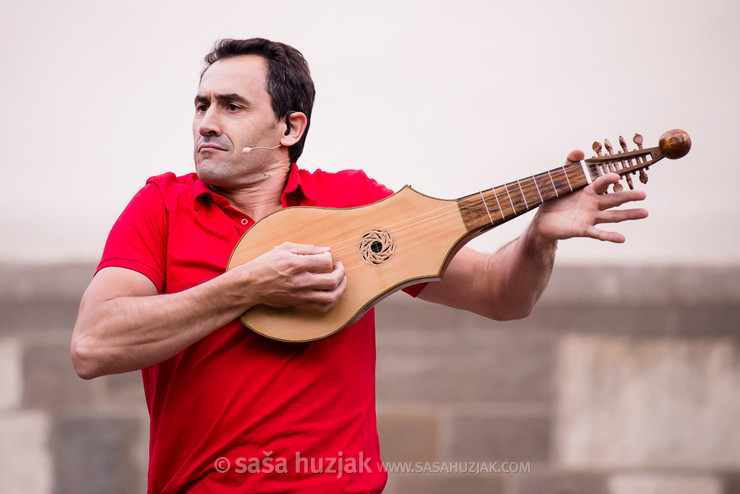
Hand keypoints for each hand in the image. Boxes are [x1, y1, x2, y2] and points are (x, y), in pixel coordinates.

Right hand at [241, 242, 346, 311]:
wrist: (250, 284)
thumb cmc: (266, 263)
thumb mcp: (285, 248)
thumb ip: (308, 249)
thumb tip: (328, 250)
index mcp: (297, 264)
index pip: (326, 261)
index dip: (330, 258)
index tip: (327, 257)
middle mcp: (301, 281)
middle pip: (332, 280)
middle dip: (341, 272)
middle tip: (339, 268)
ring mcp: (301, 294)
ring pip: (331, 297)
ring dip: (341, 288)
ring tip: (340, 281)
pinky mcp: (299, 303)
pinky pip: (322, 307)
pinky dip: (331, 301)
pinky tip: (332, 293)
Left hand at [529, 150, 648, 243]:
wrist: (543, 220)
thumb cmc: (555, 199)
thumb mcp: (560, 180)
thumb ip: (569, 164)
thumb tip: (579, 151)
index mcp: (589, 191)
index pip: (601, 184)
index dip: (608, 179)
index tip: (616, 176)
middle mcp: (593, 204)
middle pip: (614, 200)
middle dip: (628, 197)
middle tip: (643, 195)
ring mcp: (590, 218)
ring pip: (613, 216)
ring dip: (629, 215)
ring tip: (645, 213)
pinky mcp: (583, 230)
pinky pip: (598, 234)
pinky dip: (610, 236)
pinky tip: (622, 238)